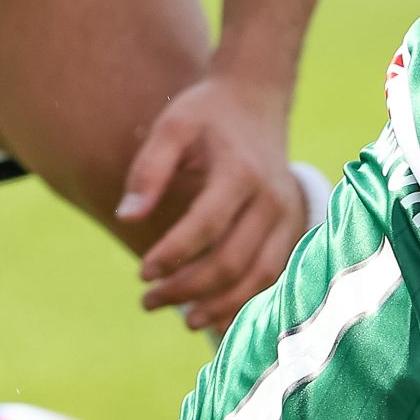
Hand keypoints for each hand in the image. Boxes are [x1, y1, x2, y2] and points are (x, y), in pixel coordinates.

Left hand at [116, 74, 307, 331]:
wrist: (257, 99)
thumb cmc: (207, 114)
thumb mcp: (172, 126)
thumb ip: (149, 170)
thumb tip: (127, 218)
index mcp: (240, 172)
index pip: (206, 226)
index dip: (173, 255)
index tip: (141, 272)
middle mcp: (272, 197)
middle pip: (233, 260)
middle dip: (189, 289)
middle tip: (148, 300)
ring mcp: (288, 215)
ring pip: (259, 276)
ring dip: (220, 305)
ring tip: (183, 319)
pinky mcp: (292, 227)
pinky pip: (274, 275)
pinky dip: (247, 301)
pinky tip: (215, 317)